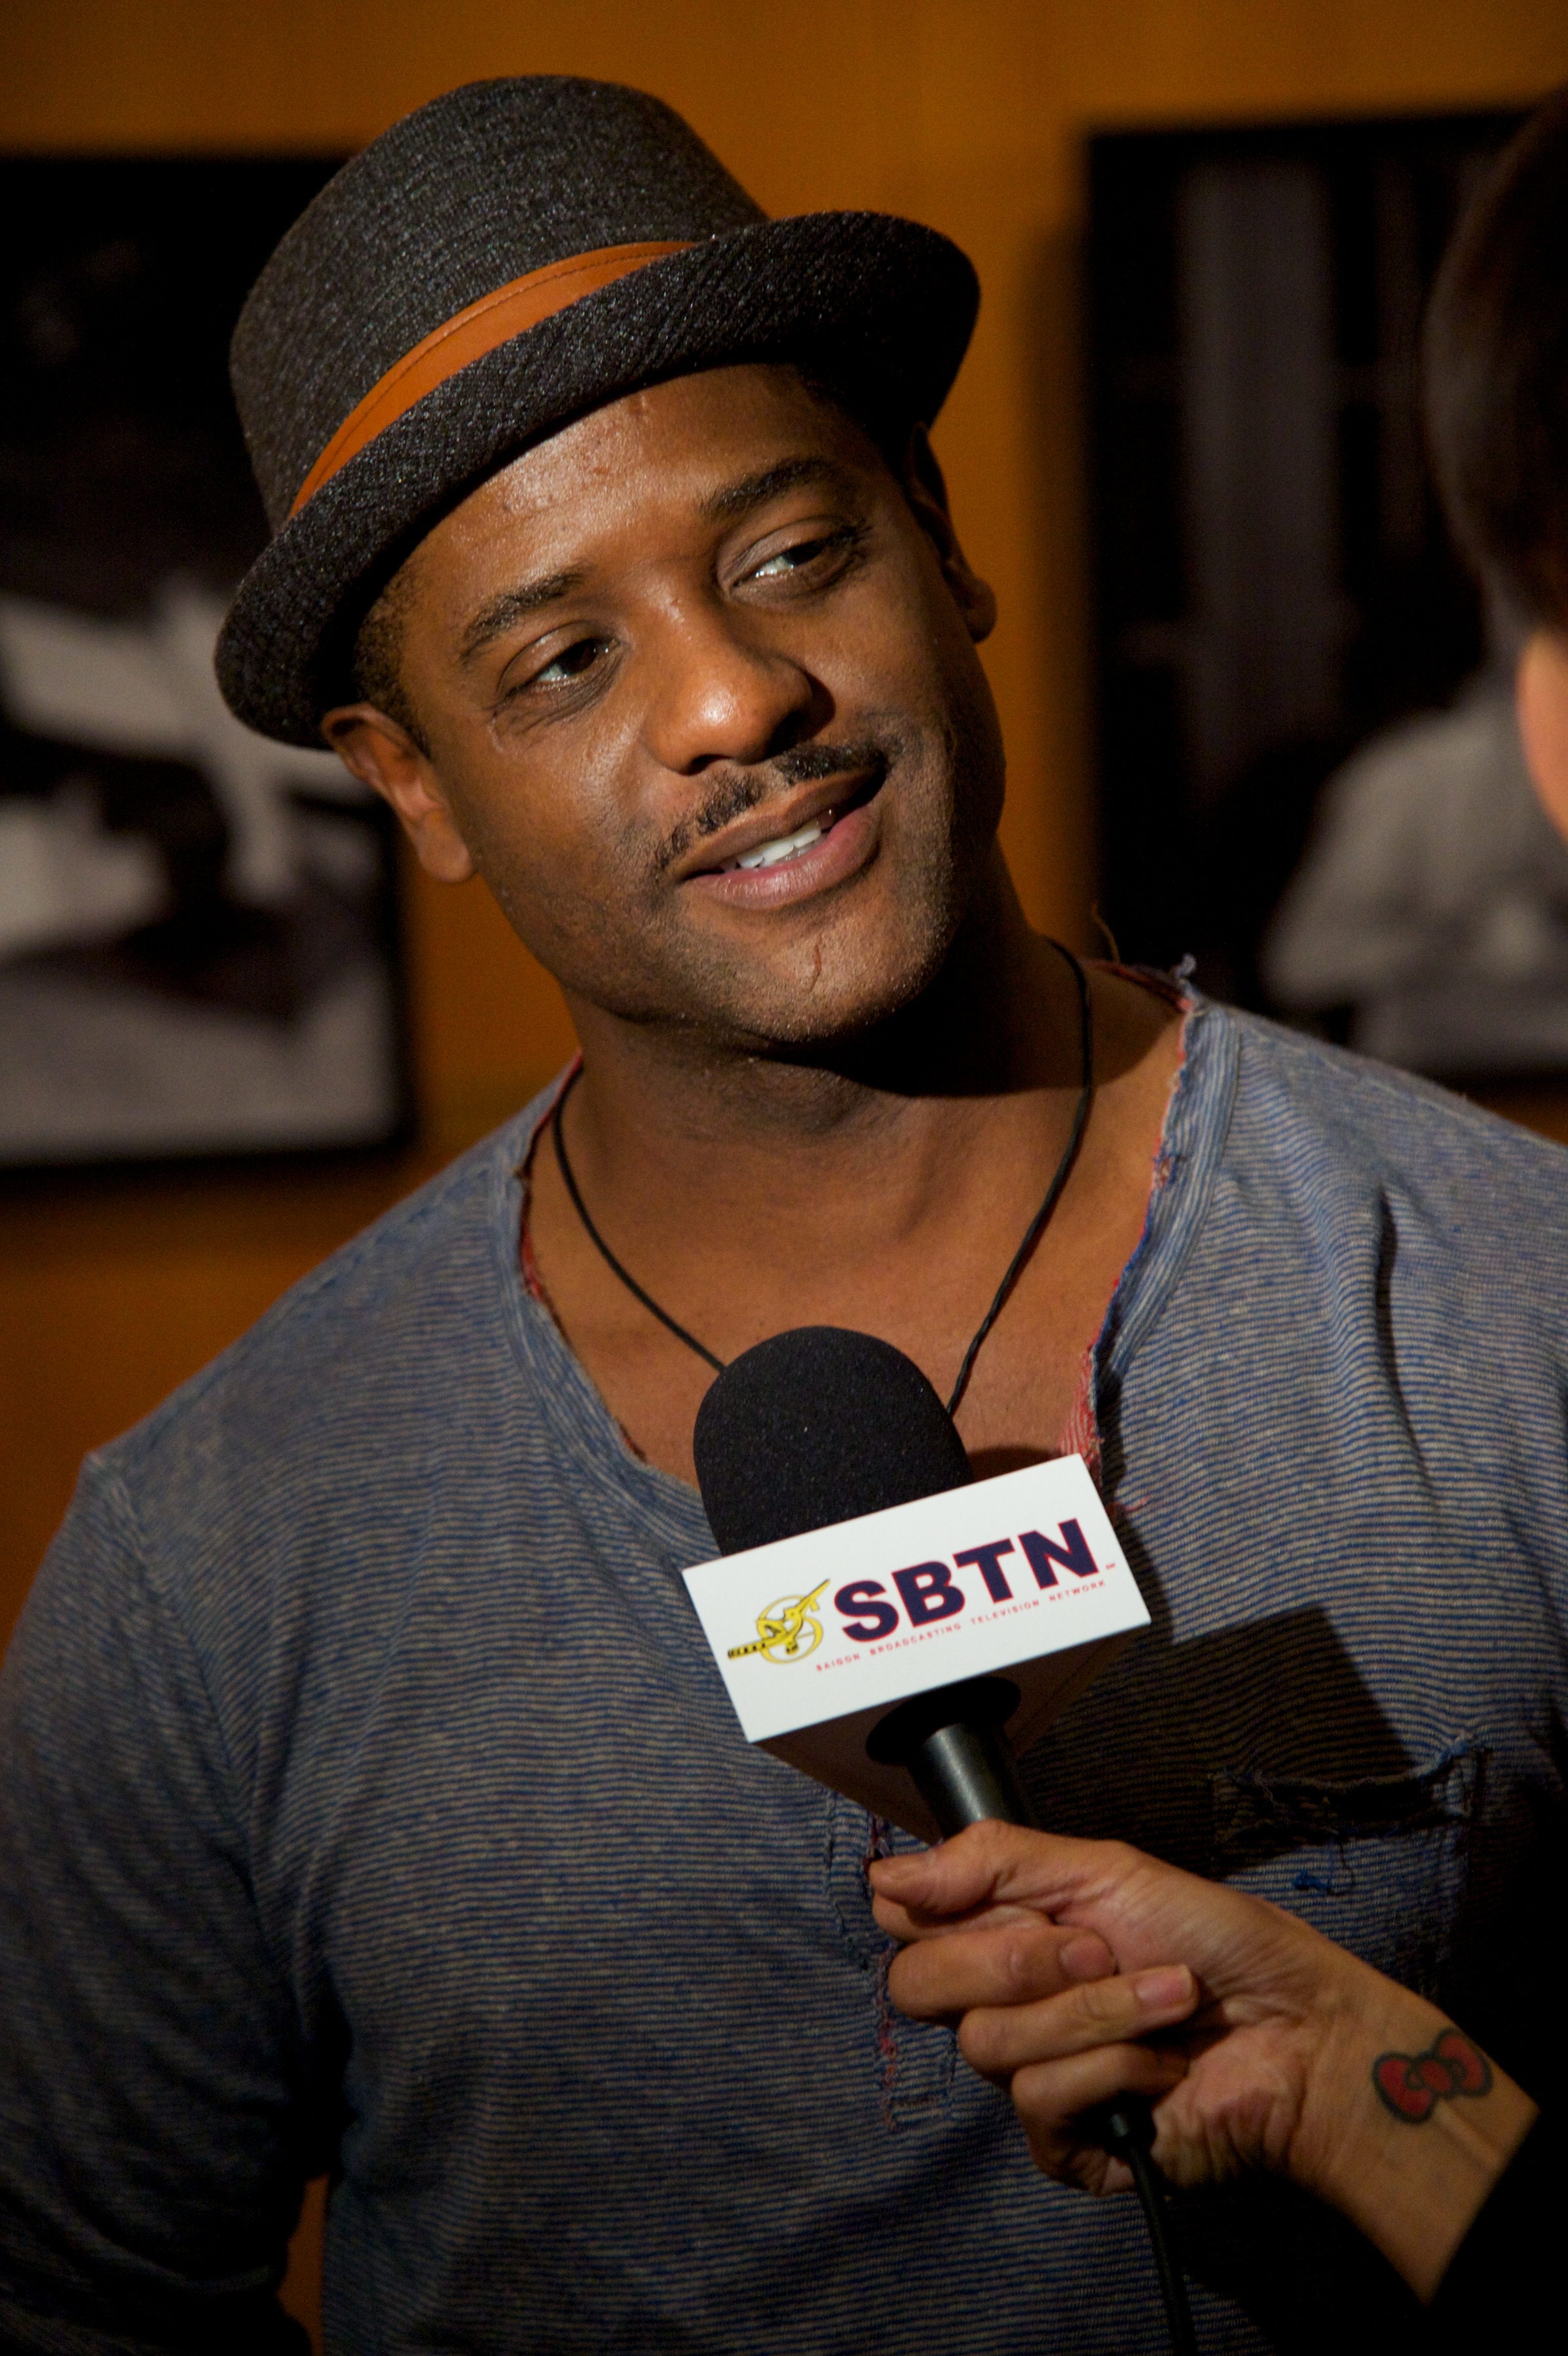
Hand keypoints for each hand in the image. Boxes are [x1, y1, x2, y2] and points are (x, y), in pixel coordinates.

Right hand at [869, 1823, 1535, 2298]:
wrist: (1297, 2029)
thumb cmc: (1217, 1943)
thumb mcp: (1105, 1869)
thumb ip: (990, 1861)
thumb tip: (885, 1877)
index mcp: (1003, 1933)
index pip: (904, 1922)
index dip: (939, 1907)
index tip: (1012, 1896)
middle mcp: (1004, 2004)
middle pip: (917, 1985)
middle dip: (1014, 1959)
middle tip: (1098, 1947)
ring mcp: (1032, 2075)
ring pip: (989, 2043)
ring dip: (1096, 2012)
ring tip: (1167, 1998)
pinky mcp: (1065, 2142)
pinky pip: (1039, 2101)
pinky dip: (1116, 2069)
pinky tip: (1164, 2064)